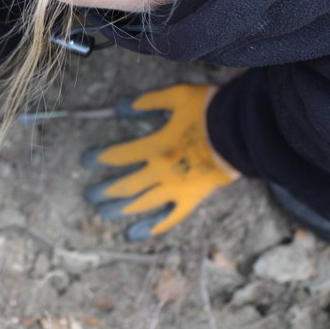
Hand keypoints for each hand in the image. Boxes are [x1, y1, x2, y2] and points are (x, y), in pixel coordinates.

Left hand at [83, 85, 238, 239]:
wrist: (244, 130)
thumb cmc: (212, 110)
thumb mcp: (177, 96)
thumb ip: (148, 101)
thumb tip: (122, 107)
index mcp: (156, 146)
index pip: (119, 156)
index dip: (99, 158)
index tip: (85, 161)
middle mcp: (161, 171)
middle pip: (126, 185)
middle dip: (105, 190)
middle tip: (90, 195)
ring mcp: (177, 188)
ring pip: (143, 205)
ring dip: (121, 210)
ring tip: (105, 213)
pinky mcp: (193, 199)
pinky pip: (170, 218)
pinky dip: (153, 226)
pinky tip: (136, 232)